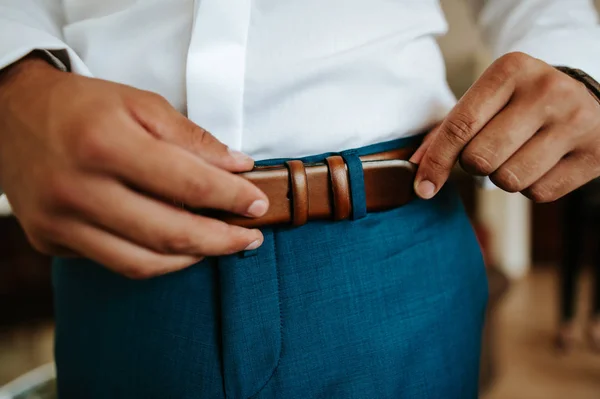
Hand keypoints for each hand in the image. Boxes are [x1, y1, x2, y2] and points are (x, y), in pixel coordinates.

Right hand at [0, 56, 268, 278]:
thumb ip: (193, 138)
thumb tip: (239, 167)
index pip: (187, 182)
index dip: (231, 197)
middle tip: (250, 237)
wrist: (11, 114)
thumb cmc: (84, 106)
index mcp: (104, 143)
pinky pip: (115, 263)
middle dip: (221, 241)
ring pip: (143, 262)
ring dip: (192, 259)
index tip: (257, 203)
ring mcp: (59, 221)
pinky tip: (179, 249)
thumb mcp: (140, 103)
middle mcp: (78, 188)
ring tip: (220, 246)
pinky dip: (156, 261)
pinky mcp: (50, 239)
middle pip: (168, 233)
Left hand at [410, 52, 599, 201]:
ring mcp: (575, 121)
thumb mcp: (485, 102)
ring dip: (503, 177)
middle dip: (475, 165)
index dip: (436, 162)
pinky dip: (530, 187)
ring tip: (519, 154)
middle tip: (490, 150)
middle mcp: (546, 90)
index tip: (422, 188)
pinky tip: (543, 163)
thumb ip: (447, 132)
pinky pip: (538, 194)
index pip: (460, 126)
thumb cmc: (520, 104)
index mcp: (512, 70)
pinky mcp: (594, 153)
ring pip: (508, 180)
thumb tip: (416, 168)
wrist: (586, 99)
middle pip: (480, 159)